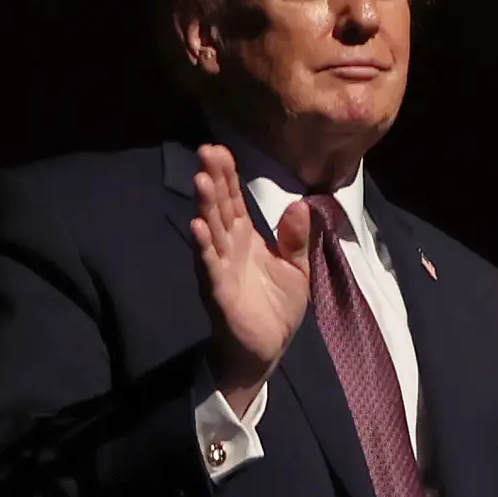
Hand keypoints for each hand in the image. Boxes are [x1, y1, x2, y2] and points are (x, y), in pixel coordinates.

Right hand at [191, 143, 315, 407]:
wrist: (266, 349)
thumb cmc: (276, 306)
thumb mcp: (297, 268)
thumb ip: (296, 239)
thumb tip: (300, 205)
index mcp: (245, 238)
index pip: (234, 200)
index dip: (228, 175)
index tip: (220, 147)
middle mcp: (227, 247)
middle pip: (219, 207)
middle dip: (213, 179)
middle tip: (206, 149)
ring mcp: (219, 268)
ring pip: (210, 231)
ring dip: (204, 206)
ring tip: (201, 179)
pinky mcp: (218, 292)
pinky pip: (208, 267)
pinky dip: (202, 248)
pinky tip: (197, 228)